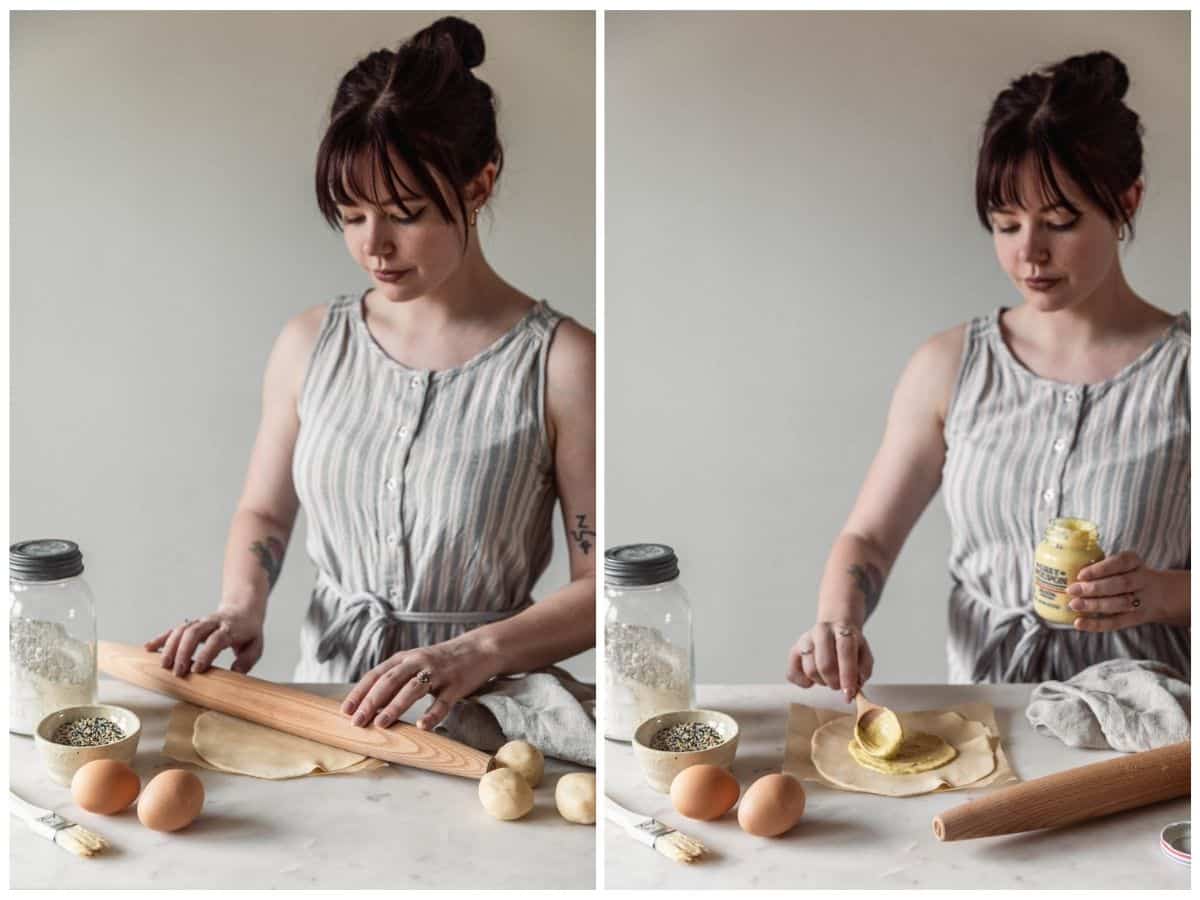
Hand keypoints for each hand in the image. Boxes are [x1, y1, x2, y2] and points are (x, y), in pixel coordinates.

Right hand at [144, 605, 264, 675]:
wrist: (243, 608)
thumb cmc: (248, 631)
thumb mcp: (256, 645)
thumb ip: (247, 660)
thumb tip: (236, 673)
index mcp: (230, 629)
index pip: (216, 639)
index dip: (206, 654)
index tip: (196, 670)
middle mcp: (213, 623)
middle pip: (194, 632)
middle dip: (183, 652)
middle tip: (177, 672)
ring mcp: (200, 622)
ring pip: (182, 630)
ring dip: (170, 647)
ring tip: (163, 665)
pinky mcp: (191, 624)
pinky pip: (174, 629)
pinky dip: (161, 638)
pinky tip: (149, 648)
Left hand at [341, 637, 499, 730]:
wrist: (479, 649)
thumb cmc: (442, 661)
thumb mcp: (416, 663)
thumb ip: (396, 678)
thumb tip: (370, 704)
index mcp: (405, 658)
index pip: (376, 674)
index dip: (360, 692)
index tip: (346, 711)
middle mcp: (418, 662)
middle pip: (389, 681)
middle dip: (371, 702)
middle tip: (357, 721)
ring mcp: (438, 673)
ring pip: (412, 690)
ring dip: (395, 707)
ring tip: (381, 724)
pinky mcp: (456, 685)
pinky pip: (443, 702)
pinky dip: (432, 714)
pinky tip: (422, 726)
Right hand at [786, 621, 873, 702]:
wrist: (834, 628)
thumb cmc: (850, 646)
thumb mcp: (864, 653)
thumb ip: (864, 669)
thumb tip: (855, 685)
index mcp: (842, 630)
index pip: (845, 651)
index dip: (848, 675)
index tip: (849, 694)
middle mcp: (821, 631)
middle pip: (825, 664)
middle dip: (834, 682)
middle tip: (840, 686)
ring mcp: (805, 640)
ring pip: (810, 671)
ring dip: (822, 682)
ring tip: (829, 678)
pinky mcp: (793, 651)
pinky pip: (793, 674)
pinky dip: (804, 683)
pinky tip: (813, 679)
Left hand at [1068, 551, 1170, 631]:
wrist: (1161, 594)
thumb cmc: (1126, 574)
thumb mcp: (1121, 564)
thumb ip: (1100, 565)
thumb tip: (1067, 569)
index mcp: (1135, 562)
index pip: (1121, 562)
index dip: (1101, 569)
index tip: (1081, 574)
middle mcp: (1142, 580)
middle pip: (1121, 584)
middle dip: (1094, 588)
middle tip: (1072, 590)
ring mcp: (1141, 601)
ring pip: (1120, 604)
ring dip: (1095, 605)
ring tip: (1074, 604)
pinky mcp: (1136, 618)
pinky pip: (1117, 622)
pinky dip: (1096, 624)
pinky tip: (1079, 623)